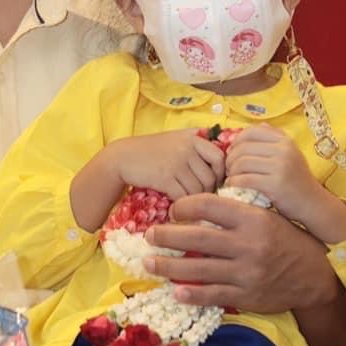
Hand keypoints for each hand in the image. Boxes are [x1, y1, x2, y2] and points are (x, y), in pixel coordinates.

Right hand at [107, 130, 225, 202]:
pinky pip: (183, 197)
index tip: (213, 183)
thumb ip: (196, 145)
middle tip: (198, 199)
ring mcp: (176, 162)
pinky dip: (182, 205)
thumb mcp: (175, 139)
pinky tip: (176, 208)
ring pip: (198, 190)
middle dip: (207, 192)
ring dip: (193, 201)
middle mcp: (186, 147)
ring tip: (187, 204)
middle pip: (210, 178)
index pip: (219, 158)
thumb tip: (223, 165)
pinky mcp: (165, 177)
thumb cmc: (151, 151)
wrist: (122, 157)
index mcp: (192, 137)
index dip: (220, 174)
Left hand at [143, 192, 337, 311]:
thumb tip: (197, 203)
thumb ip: (236, 210)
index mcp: (252, 218)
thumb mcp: (267, 215)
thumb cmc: (286, 238)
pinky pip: (213, 295)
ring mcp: (247, 272)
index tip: (172, 210)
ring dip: (169, 266)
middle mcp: (248, 244)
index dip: (185, 205)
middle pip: (197, 238)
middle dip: (167, 237)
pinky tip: (175, 291)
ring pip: (199, 269)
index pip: (209, 205)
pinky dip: (192, 294)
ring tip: (149, 263)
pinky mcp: (247, 296)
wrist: (315, 275)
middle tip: (148, 235)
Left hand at [223, 124, 323, 222]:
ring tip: (232, 178)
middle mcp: (284, 150)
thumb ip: (275, 139)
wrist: (314, 204)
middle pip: (242, 148)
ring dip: (231, 172)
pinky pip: (244, 179)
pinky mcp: (275, 185)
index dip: (236, 141)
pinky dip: (233, 183)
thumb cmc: (297, 180)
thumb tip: (259, 125)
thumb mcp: (291, 154)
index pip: (251, 132)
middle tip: (229, 169)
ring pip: (241, 163)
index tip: (233, 153)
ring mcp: (280, 167)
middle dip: (230, 159)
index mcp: (285, 141)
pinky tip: (233, 187)